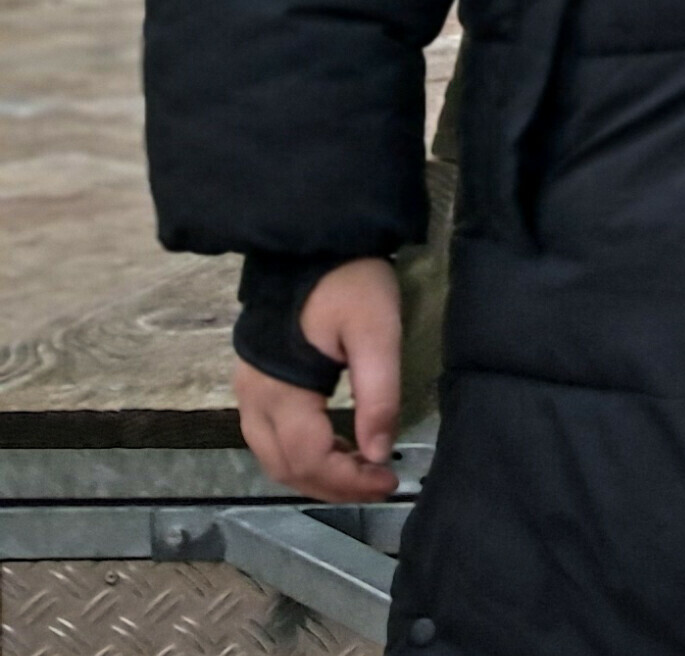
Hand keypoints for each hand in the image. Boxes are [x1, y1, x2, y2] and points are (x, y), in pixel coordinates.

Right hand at [236, 257, 400, 503]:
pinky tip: (339, 450)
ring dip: (317, 475)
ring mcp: (249, 393)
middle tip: (379, 484)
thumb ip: (379, 394)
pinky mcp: (256, 385)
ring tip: (363, 472)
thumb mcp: (377, 332)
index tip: (389, 481)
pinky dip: (304, 456)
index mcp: (279, 388)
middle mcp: (253, 398)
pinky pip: (272, 439)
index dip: (348, 480)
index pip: (308, 457)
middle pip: (285, 467)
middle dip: (333, 485)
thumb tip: (378, 452)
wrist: (312, 245)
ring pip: (274, 458)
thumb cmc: (348, 283)